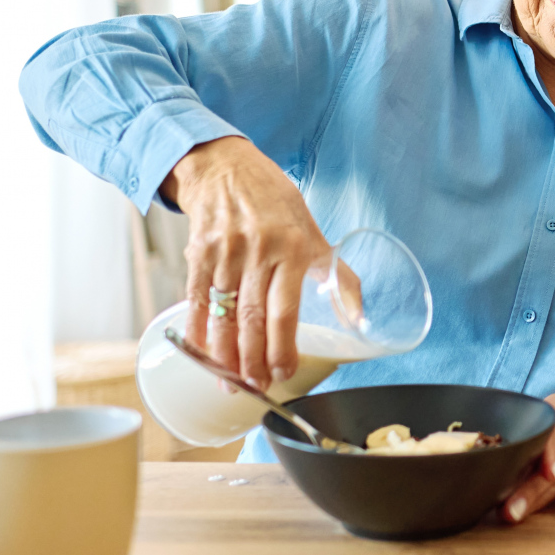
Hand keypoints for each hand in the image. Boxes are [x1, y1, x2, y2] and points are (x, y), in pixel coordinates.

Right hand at [160, 136, 328, 390]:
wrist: (226, 167)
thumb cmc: (274, 202)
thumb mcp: (314, 232)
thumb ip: (337, 275)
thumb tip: (358, 318)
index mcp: (291, 248)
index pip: (284, 310)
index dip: (281, 347)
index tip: (283, 373)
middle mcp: (257, 252)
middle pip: (251, 318)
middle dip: (252, 360)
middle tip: (255, 387)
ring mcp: (224, 253)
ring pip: (222, 315)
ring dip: (223, 355)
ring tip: (229, 381)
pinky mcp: (198, 253)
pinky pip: (195, 300)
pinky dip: (197, 331)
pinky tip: (200, 353)